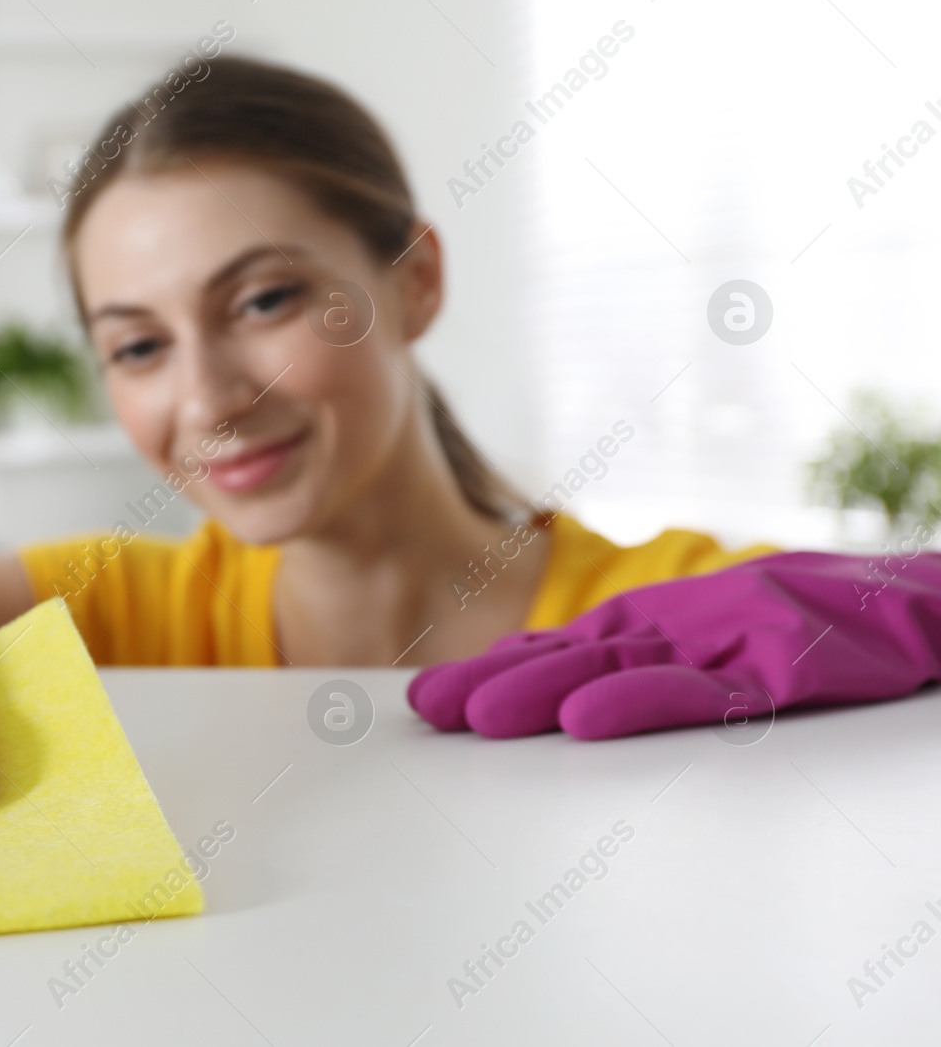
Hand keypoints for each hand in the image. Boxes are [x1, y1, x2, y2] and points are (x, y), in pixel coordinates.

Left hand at [408, 550, 940, 739]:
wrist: (914, 600)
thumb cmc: (808, 623)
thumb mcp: (712, 642)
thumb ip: (643, 663)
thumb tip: (562, 693)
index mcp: (658, 623)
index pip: (559, 651)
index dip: (492, 671)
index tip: (427, 698)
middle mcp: (678, 626)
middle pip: (568, 657)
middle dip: (494, 682)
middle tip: (428, 710)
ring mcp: (725, 642)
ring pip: (618, 667)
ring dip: (544, 690)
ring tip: (480, 715)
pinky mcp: (779, 668)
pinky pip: (700, 691)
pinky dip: (640, 700)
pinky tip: (587, 718)